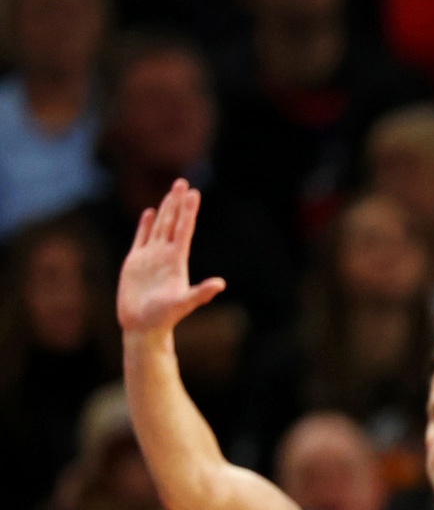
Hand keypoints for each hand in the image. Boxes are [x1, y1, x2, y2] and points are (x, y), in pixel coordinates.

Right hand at [117, 180, 226, 334]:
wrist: (143, 326)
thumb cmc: (164, 317)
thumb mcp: (184, 304)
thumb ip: (201, 293)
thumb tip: (220, 284)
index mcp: (177, 261)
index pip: (184, 230)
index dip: (189, 212)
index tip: (195, 194)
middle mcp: (165, 255)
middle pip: (173, 223)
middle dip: (178, 203)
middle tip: (184, 183)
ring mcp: (151, 257)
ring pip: (159, 227)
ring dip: (165, 209)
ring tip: (171, 191)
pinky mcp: (135, 262)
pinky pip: (141, 238)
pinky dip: (145, 225)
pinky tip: (150, 213)